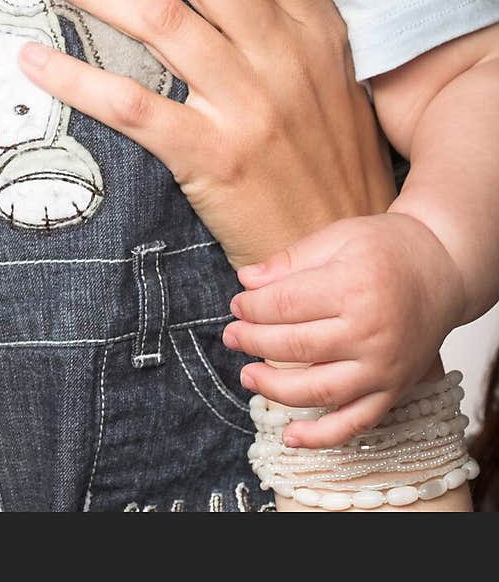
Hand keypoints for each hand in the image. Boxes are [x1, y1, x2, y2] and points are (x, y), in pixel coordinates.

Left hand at [18, 0, 396, 272]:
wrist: (342, 253)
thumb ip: (276, 18)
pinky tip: (36, 60)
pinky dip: (76, 77)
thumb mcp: (325, 76)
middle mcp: (288, 58)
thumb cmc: (322, 158)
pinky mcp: (216, 161)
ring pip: (161, 20)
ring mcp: (253, 109)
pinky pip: (133, 105)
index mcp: (318, 29)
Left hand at [223, 211, 466, 445]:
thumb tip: (245, 280)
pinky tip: (291, 437)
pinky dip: (322, 437)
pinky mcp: (394, 391)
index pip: (284, 305)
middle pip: (295, 347)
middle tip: (231, 336)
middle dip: (253, 342)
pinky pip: (355, 423)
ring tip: (248, 375)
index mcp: (352, 286)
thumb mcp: (337, 236)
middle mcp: (369, 333)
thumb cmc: (387, 249)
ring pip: (318, 391)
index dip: (251, 307)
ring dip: (274, 390)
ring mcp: (383, 368)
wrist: (442, 271)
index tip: (236, 305)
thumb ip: (290, 260)